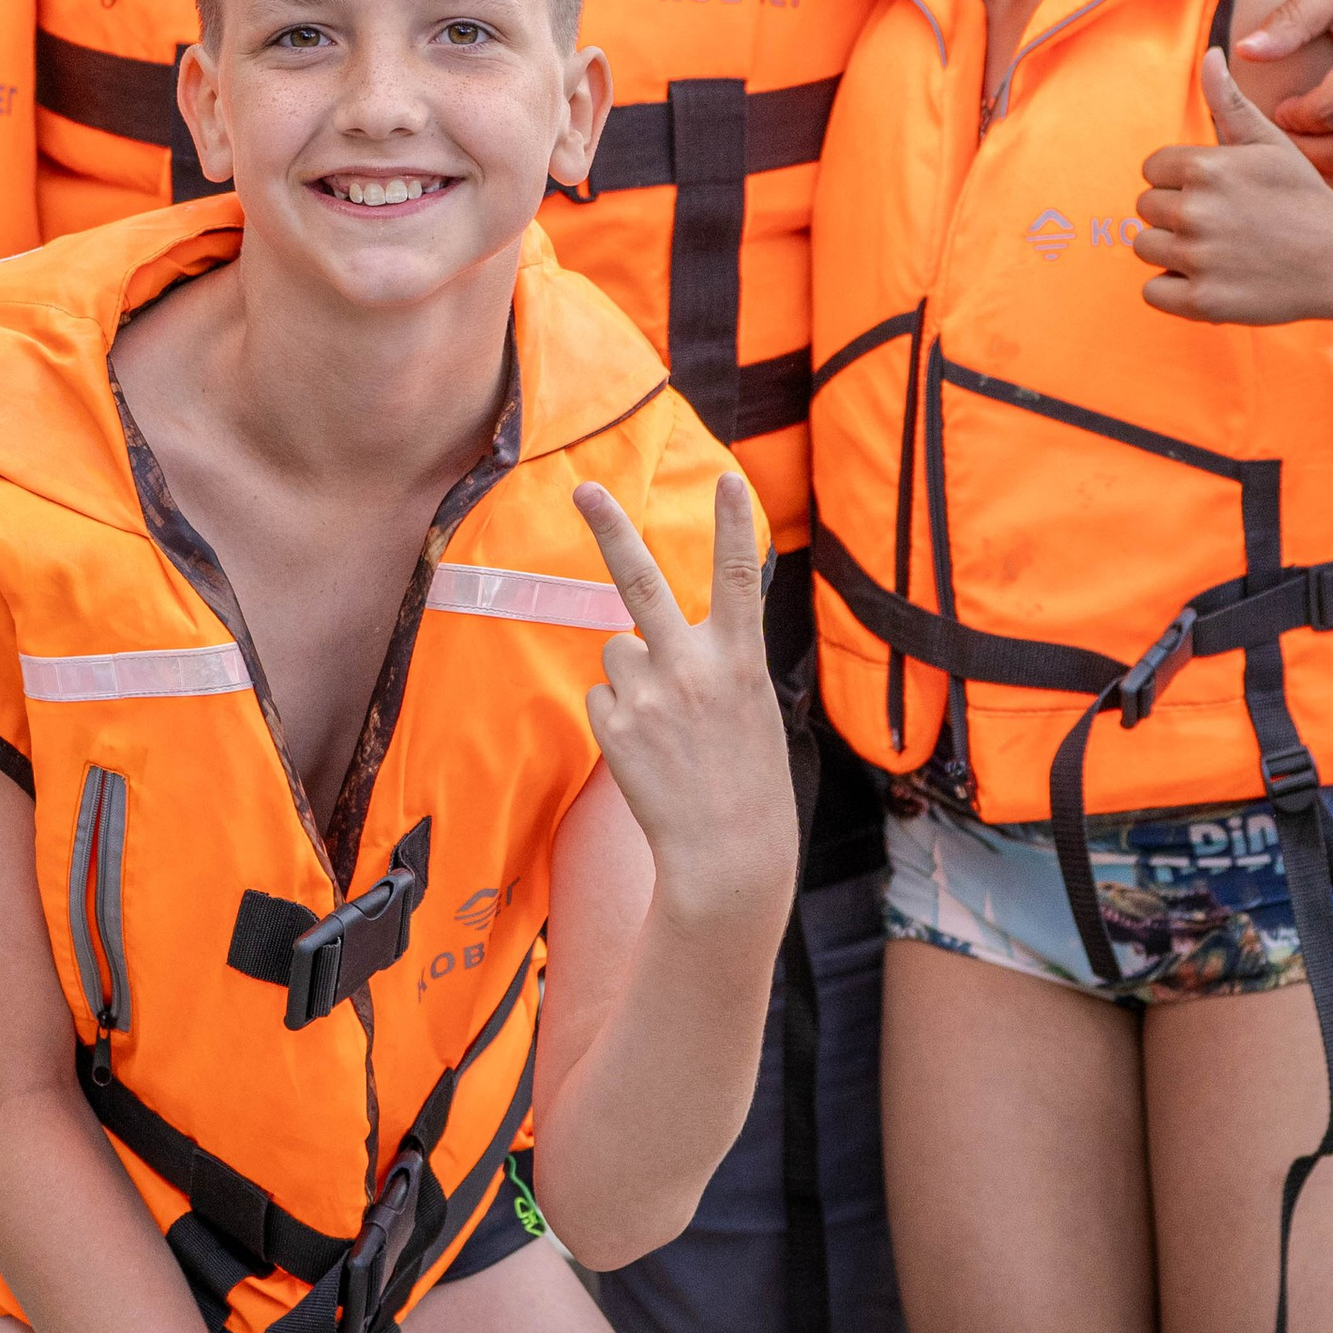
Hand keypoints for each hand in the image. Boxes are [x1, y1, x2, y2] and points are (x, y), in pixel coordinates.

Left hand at [571, 471, 779, 917]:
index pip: (741, 577)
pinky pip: (602, 696)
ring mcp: (649, 695)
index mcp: (740, 660)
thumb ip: (708, 661)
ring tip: (665, 728)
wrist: (728, 855)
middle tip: (583, 487)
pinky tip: (647, 753)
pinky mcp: (614, 724)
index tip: (730, 477)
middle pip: (642, 580)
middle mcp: (693, 667)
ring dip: (631, 677)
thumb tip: (638, 634)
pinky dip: (617, 717)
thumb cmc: (746, 781)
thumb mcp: (749, 708)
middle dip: (611, 527)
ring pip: (616, 649)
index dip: (734, 524)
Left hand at [1137, 50, 1332, 325]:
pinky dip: (1174, 290)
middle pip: (1146, 209)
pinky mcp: (1202, 302)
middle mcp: (1195, 211)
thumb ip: (1228, 102)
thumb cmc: (1304, 197)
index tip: (1219, 192)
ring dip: (1173, 252)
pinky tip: (1212, 278)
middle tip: (1224, 223)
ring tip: (1220, 250)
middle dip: (1177, 214)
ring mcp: (1197, 259)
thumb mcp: (1270, 143)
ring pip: (1145, 248)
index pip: (1152, 170)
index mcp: (1204, 168)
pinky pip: (1152, 292)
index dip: (1181, 180)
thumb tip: (1210, 56)